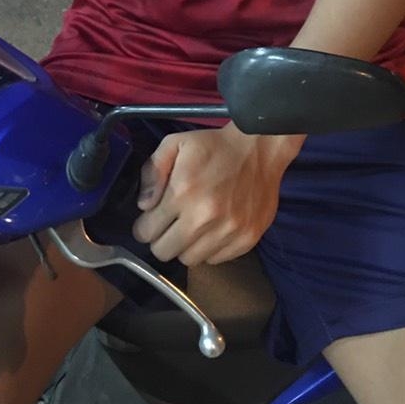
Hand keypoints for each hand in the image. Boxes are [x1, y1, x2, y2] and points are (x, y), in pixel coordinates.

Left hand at [131, 124, 302, 266]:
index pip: (147, 232)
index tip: (150, 220)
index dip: (144, 227)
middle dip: (161, 239)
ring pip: (190, 260)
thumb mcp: (175, 144)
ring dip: (186, 246)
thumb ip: (152, 172)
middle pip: (164, 252)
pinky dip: (209, 249)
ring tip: (193, 226)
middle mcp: (204, 218)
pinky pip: (215, 260)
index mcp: (182, 193)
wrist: (260, 148)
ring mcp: (228, 232)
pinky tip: (213, 229)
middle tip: (169, 225)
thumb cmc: (215, 146)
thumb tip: (144, 206)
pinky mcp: (246, 240)